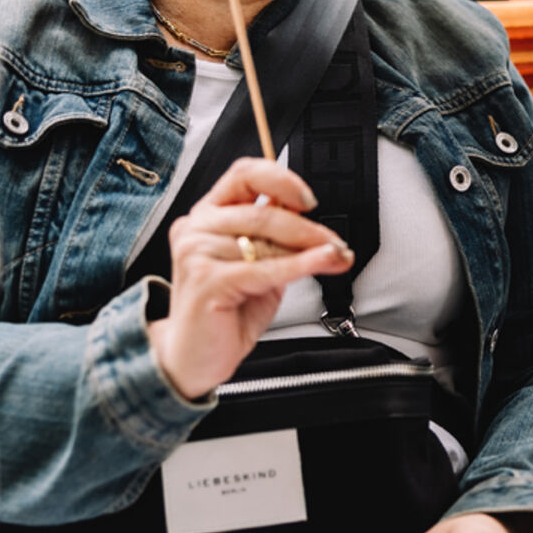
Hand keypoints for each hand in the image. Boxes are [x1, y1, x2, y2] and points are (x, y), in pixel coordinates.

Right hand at [147, 157, 352, 398]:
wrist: (195, 357)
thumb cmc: (226, 311)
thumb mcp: (259, 264)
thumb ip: (276, 238)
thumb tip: (309, 216)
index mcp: (207, 214)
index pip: (244, 174)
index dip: (281, 180)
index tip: (309, 200)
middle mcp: (196, 227)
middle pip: (263, 212)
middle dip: (310, 229)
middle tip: (337, 243)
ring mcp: (196, 252)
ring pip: (266, 239)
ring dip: (309, 250)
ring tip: (334, 257)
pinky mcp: (206, 280)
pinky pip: (264, 268)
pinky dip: (299, 265)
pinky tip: (320, 262)